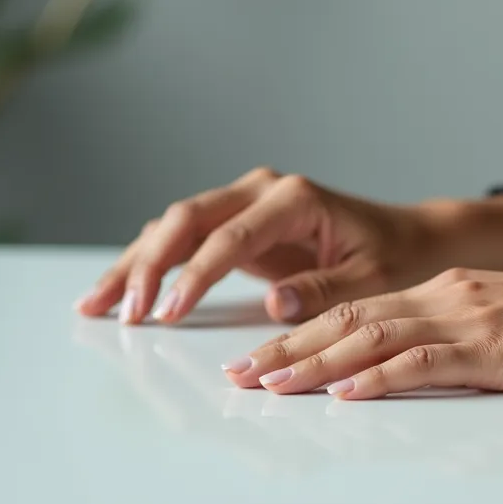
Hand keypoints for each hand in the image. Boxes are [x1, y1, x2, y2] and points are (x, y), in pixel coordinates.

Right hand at [75, 167, 502, 325]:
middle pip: (187, 219)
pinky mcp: (235, 224)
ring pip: (173, 226)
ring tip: (95, 305)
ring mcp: (244, 203)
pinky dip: (150, 264)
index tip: (170, 312)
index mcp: (295, 199)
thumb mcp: (372, 280)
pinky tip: (118, 292)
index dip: (196, 275)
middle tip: (126, 312)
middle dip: (149, 264)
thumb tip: (275, 303)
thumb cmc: (394, 258)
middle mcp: (262, 191)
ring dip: (136, 264)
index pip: (231, 236)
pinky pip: (183, 241)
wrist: (406, 238)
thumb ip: (325, 290)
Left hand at [221, 259, 502, 398]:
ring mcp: (469, 318)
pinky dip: (377, 377)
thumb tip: (417, 371)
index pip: (361, 310)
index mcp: (452, 292)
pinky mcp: (493, 348)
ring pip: (371, 337)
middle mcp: (449, 297)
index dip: (305, 333)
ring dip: (312, 364)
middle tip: (237, 375)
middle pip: (350, 319)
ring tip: (266, 386)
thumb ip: (464, 344)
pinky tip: (344, 393)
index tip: (263, 357)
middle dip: (287, 348)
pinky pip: (423, 362)